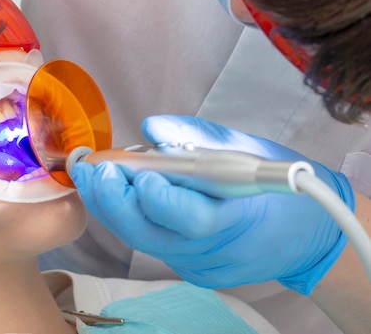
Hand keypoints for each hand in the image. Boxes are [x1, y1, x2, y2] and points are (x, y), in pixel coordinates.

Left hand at [71, 115, 354, 294]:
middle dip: (113, 201)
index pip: (190, 218)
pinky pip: (153, 245)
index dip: (158, 198)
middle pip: (151, 235)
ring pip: (144, 241)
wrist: (307, 236)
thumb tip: (150, 129)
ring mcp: (201, 266)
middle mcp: (216, 251)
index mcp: (239, 219)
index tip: (136, 171)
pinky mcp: (192, 271)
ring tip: (93, 175)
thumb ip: (196, 138)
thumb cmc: (279, 188)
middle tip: (92, 169)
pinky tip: (116, 193)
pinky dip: (131, 218)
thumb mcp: (249, 149)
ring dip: (113, 207)